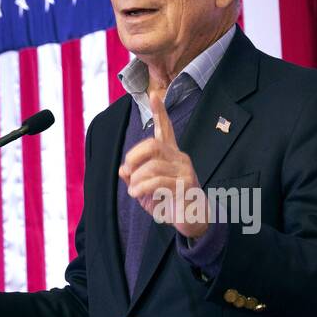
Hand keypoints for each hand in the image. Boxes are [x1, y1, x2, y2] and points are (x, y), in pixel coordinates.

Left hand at [118, 90, 209, 237]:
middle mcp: (179, 158)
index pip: (165, 130)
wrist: (192, 221)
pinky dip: (142, 187)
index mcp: (170, 155)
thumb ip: (135, 179)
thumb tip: (123, 170)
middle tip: (128, 169)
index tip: (154, 95)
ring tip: (133, 191)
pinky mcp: (186, 184)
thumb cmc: (170, 203)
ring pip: (152, 165)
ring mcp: (184, 170)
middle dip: (134, 155)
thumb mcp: (146, 191)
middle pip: (153, 144)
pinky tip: (137, 194)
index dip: (160, 113)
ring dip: (137, 179)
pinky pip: (157, 181)